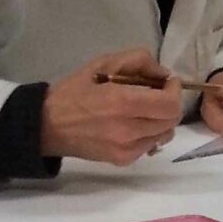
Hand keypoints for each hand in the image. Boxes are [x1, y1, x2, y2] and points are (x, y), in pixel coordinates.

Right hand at [40, 50, 180, 165]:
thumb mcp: (103, 63)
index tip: (167, 82)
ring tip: (146, 110)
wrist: (48, 125)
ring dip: (162, 120)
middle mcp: (128, 130)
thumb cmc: (75, 91)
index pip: (169, 104)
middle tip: (158, 94)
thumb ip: (137, 61)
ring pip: (164, 134)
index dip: (174, 91)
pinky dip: (150, 133)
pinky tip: (135, 124)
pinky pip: (150, 145)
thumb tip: (163, 74)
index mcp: (122, 102)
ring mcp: (126, 149)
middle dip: (170, 104)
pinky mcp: (123, 160)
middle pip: (171, 120)